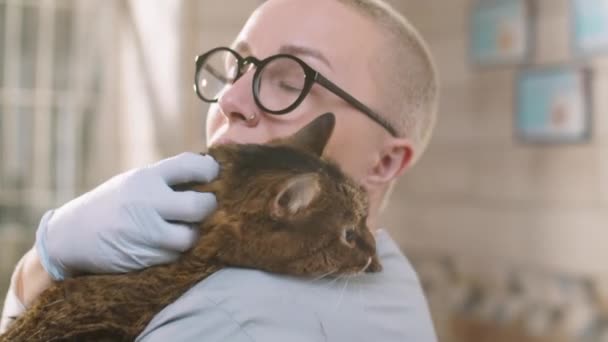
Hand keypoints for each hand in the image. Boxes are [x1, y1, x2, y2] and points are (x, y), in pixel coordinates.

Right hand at [35, 152, 218, 279]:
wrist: (71, 235)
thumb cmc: (114, 204)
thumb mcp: (135, 182)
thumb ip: (168, 178)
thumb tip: (213, 173)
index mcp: (146, 177)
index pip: (191, 166)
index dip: (211, 171)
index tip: (213, 176)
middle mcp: (146, 202)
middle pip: (198, 206)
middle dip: (208, 208)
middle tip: (204, 207)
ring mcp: (144, 232)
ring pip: (190, 237)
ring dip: (191, 234)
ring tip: (181, 228)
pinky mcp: (143, 258)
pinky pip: (174, 256)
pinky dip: (174, 251)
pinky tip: (163, 244)